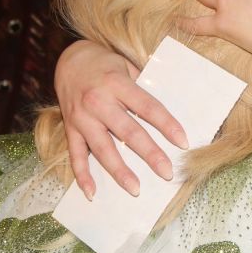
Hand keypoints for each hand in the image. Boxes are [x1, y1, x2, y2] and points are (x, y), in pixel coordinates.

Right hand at [54, 39, 187, 197]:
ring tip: (135, 189)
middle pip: (129, 132)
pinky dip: (82, 175)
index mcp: (117, 84)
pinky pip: (75, 155)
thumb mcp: (126, 65)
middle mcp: (99, 102)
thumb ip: (142, 87)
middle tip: (167, 172)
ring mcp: (82, 117)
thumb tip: (164, 112)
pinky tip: (92, 193)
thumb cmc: (105, 63)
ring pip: (102, 149)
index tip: (182, 142)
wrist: (69, 59)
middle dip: (150, 154)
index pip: (148, 108)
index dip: (167, 125)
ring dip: (119, 171)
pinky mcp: (70, 128)